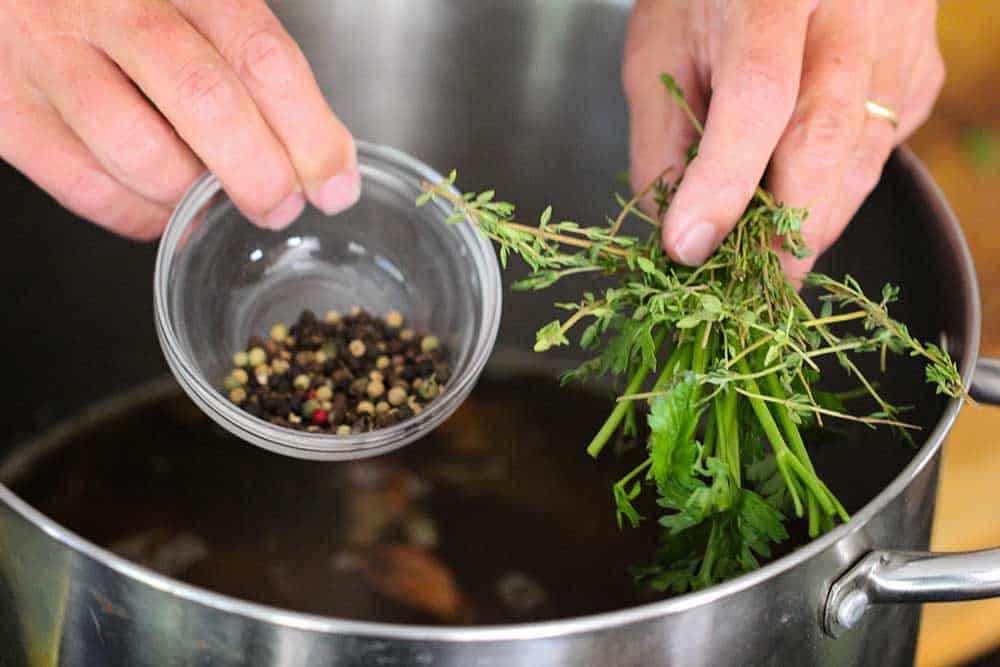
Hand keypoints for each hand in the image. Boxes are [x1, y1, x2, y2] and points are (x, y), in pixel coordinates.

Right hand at [0, 0, 357, 238]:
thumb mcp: (188, 0)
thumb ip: (246, 59)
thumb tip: (318, 153)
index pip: (259, 53)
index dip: (309, 130)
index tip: (336, 182)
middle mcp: (107, 4)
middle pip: (206, 101)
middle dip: (260, 173)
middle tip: (282, 206)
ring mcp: (47, 55)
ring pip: (142, 153)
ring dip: (195, 199)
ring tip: (215, 202)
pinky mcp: (7, 109)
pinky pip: (85, 187)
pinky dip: (140, 217)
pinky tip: (165, 212)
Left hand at [624, 0, 943, 279]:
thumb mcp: (662, 45)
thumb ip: (663, 132)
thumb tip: (679, 222)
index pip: (756, 99)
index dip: (723, 183)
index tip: (690, 245)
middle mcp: (851, 10)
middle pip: (825, 138)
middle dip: (783, 227)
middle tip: (749, 281)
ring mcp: (898, 38)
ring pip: (865, 156)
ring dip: (816, 220)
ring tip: (774, 259)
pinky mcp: (919, 66)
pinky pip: (885, 147)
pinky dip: (843, 187)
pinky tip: (808, 195)